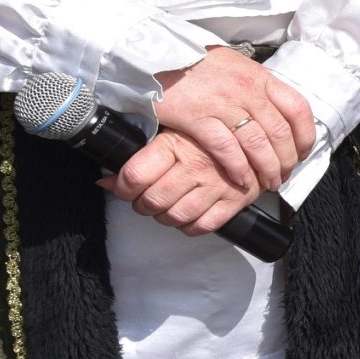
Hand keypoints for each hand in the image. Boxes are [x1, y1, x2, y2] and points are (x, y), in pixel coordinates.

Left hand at [102, 129, 263, 236]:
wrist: (255, 136)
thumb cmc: (206, 134)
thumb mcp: (170, 132)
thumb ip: (138, 155)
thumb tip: (104, 182)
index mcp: (176, 144)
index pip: (134, 176)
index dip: (122, 188)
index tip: (125, 187)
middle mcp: (196, 166)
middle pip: (152, 201)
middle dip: (142, 205)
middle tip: (146, 198)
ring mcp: (217, 185)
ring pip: (175, 217)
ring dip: (164, 217)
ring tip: (166, 206)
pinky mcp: (235, 201)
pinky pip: (202, 226)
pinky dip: (189, 226)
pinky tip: (188, 214)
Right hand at [154, 47, 315, 192]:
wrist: (156, 54)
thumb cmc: (195, 62)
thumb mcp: (234, 65)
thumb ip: (255, 86)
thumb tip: (275, 108)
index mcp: (259, 77)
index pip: (297, 108)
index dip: (305, 135)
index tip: (303, 152)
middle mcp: (246, 90)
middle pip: (279, 132)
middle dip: (287, 160)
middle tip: (284, 175)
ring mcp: (223, 103)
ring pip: (257, 144)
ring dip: (266, 169)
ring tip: (268, 183)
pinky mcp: (198, 117)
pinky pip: (226, 149)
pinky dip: (238, 168)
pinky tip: (242, 180)